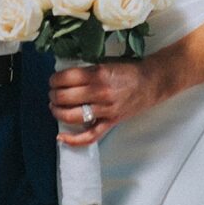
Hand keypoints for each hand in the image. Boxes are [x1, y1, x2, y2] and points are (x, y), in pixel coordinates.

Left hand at [49, 55, 178, 145]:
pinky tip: (60, 137)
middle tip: (53, 93)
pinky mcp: (110, 122)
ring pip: (72, 116)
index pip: (66, 78)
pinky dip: (73, 140)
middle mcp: (100, 92)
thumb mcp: (104, 64)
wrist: (150, 83)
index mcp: (98, 74)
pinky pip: (90, 136)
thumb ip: (85, 72)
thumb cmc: (127, 71)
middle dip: (53, 95)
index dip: (54, 80)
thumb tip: (62, 79)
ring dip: (57, 112)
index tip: (53, 80)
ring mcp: (105, 110)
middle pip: (64, 97)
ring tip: (55, 107)